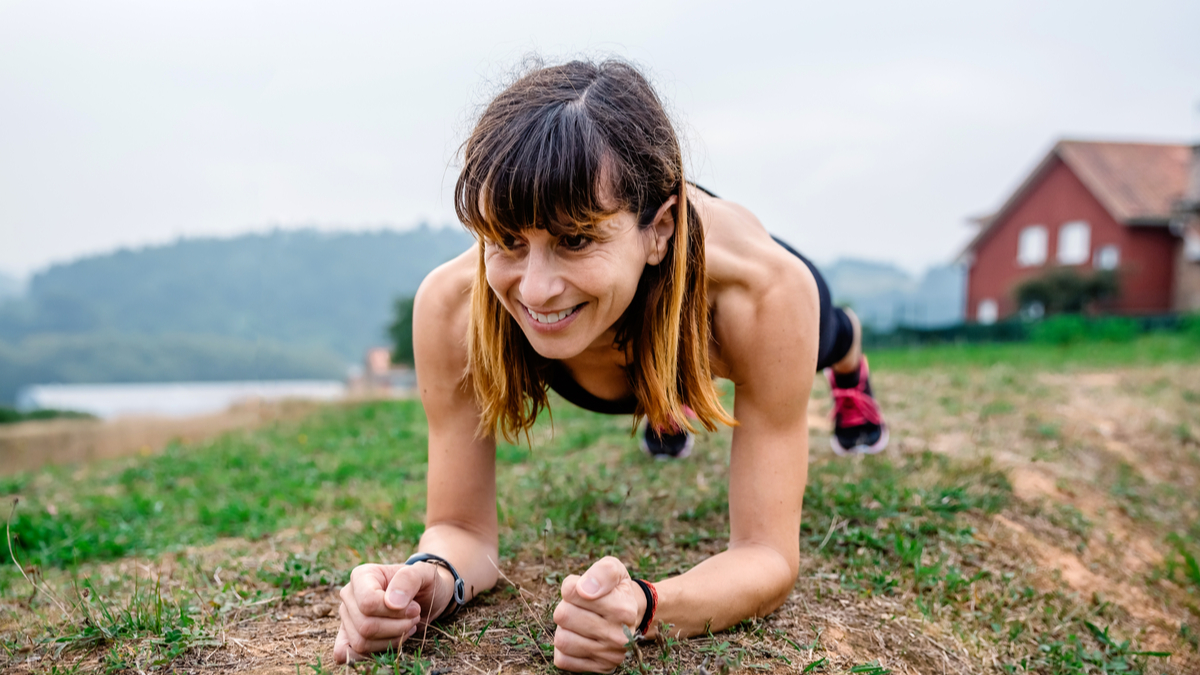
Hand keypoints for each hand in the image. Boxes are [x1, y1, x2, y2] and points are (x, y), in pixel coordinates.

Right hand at [333, 562, 448, 663]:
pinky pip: (353, 652)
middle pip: (365, 625)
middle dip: (397, 626)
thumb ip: (408, 580)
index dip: (394, 611)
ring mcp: (347, 617)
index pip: (368, 602)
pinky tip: (391, 641)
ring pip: (361, 642)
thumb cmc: (423, 582)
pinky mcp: (350, 635)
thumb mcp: (424, 573)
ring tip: (407, 625)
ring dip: (391, 639)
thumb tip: (392, 603)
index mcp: (361, 575)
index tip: (415, 607)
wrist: (425, 596)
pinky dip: (374, 652)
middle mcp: (349, 596)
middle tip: (415, 617)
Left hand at [552, 556, 644, 672]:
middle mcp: (619, 636)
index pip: (571, 592)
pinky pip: (562, 659)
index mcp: (623, 609)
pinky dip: (565, 648)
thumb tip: (584, 589)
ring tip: (580, 623)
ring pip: (561, 640)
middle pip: (562, 615)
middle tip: (581, 607)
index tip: (583, 589)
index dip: (572, 586)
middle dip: (567, 606)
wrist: (630, 615)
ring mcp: (609, 655)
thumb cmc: (616, 590)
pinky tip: (579, 638)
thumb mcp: (613, 569)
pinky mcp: (599, 669)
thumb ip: (602, 572)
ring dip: (565, 629)